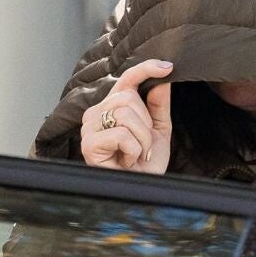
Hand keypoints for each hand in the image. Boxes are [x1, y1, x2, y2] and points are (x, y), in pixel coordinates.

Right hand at [80, 59, 172, 173]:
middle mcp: (95, 113)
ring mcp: (89, 128)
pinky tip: (127, 160)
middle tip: (142, 144)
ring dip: (142, 139)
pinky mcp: (88, 144)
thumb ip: (158, 104)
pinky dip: (133, 149)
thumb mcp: (158, 129)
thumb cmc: (145, 164)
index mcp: (111, 106)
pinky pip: (121, 134)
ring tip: (136, 154)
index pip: (126, 79)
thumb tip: (162, 78)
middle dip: (145, 123)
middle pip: (128, 98)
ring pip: (125, 115)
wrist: (140, 190)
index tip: (167, 67)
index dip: (145, 69)